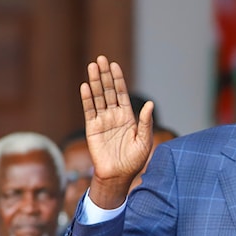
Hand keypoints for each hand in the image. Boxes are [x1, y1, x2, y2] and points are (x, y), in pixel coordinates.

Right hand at [81, 56, 154, 208]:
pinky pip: (89, 111)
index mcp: (128, 117)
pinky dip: (87, 99)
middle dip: (105, 75)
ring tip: (92, 66)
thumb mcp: (144, 141)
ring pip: (98, 97)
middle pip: (109, 91)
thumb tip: (150, 104)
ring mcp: (102, 121)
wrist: (118, 176)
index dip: (118, 79)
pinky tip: (85, 87)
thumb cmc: (134, 161)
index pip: (122, 93)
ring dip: (95, 82)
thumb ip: (146, 122)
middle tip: (101, 59)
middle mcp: (114, 116)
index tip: (114, 65)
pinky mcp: (92, 129)